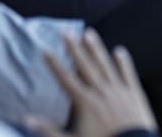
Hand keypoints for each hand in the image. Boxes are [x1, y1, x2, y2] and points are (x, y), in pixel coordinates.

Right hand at [26, 30, 156, 136]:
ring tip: (89, 34)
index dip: (55, 64)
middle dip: (75, 49)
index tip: (47, 51)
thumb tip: (26, 119)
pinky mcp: (134, 94)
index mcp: (85, 102)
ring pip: (106, 65)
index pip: (66, 79)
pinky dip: (123, 62)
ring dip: (97, 49)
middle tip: (67, 33)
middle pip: (85, 66)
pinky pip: (128, 74)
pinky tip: (119, 50)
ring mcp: (119, 91)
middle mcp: (101, 91)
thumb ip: (48, 130)